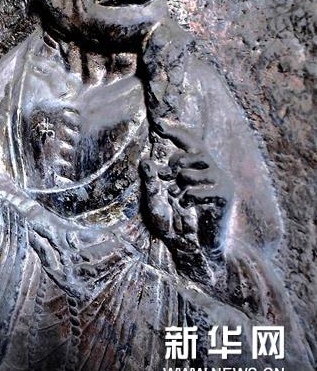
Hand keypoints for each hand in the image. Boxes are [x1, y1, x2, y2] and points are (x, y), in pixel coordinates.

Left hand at [142, 120, 232, 280]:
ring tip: (178, 197)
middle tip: (168, 178)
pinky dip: (190, 198)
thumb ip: (152, 181)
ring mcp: (221, 182)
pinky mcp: (224, 197)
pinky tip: (188, 206)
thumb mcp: (157, 199)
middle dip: (177, 163)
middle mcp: (213, 171)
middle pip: (196, 152)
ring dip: (180, 185)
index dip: (176, 132)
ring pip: (193, 172)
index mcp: (198, 167)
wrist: (193, 247)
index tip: (158, 123)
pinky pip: (202, 190)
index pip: (190, 142)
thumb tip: (146, 161)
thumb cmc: (174, 223)